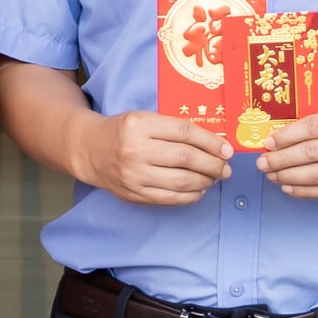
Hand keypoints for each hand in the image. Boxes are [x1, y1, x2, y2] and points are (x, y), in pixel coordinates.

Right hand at [86, 111, 234, 207]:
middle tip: (225, 167)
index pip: (184, 132)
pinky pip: (170, 198)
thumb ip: (174, 129)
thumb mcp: (144, 119)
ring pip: (181, 181)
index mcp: (140, 125)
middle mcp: (135, 150)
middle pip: (186, 158)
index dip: (211, 142)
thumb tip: (214, 144)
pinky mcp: (134, 194)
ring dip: (205, 181)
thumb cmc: (123, 132)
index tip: (227, 149)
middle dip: (213, 164)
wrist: (91, 151)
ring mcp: (134, 175)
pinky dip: (190, 195)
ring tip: (214, 178)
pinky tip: (198, 189)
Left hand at [257, 108, 317, 203]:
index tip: (267, 143)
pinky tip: (288, 187)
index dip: (286, 136)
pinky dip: (304, 191)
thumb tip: (277, 140)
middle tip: (262, 163)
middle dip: (281, 159)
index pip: (313, 127)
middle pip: (312, 153)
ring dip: (288, 177)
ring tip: (271, 175)